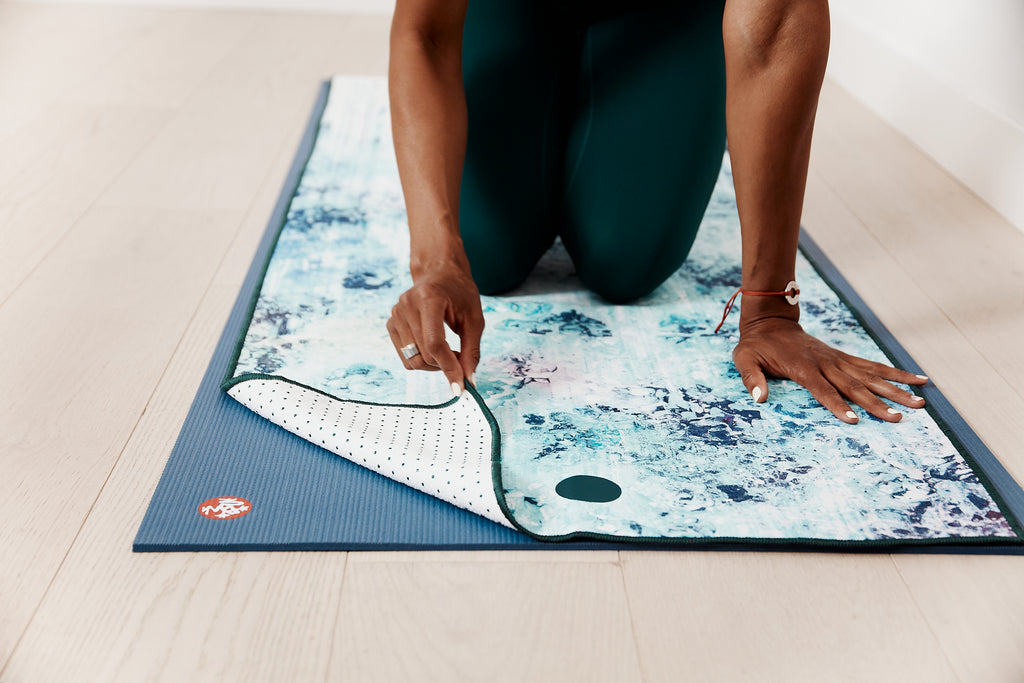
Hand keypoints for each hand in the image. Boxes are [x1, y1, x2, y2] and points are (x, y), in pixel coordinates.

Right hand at [386, 262, 483, 393]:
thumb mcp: (474, 319)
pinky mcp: (391, 324)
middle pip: (424, 355)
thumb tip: (468, 381)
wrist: (439, 273)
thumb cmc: (460, 293)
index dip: (448, 367)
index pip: (434, 343)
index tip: (460, 386)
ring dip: (434, 365)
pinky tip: (434, 347)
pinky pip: (405, 358)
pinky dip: (422, 360)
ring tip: (449, 350)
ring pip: (413, 361)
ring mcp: (395, 314)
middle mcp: (407, 305)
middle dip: (445, 365)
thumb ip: (472, 351)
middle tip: (461, 358)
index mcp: (429, 298)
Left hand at [732, 316, 927, 423]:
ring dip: (896, 390)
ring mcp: (837, 360)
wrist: (770, 321)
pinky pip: (873, 365)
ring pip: (871, 376)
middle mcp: (825, 364)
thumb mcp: (744, 360)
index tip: (855, 421)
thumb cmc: (756, 346)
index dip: (838, 406)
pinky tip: (918, 380)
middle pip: (855, 386)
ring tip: (920, 403)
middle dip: (878, 403)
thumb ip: (752, 379)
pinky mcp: (843, 357)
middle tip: (899, 418)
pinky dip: (895, 373)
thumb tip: (759, 398)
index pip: (823, 390)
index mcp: (803, 368)